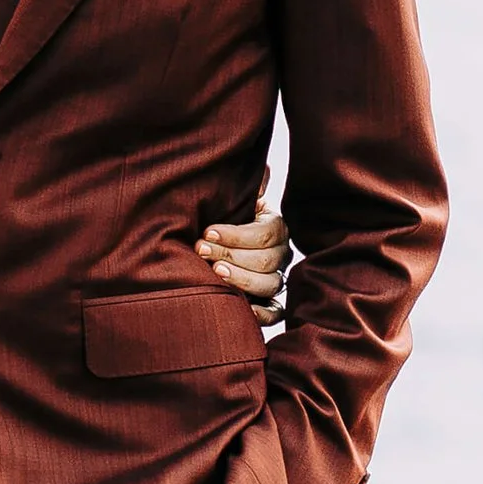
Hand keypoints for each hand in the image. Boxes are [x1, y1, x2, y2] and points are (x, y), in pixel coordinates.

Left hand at [196, 180, 288, 322]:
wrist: (211, 249)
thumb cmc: (220, 222)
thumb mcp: (232, 202)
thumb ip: (246, 188)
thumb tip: (265, 170)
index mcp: (275, 227)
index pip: (265, 232)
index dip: (236, 234)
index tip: (208, 232)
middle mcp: (281, 254)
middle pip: (266, 259)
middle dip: (232, 254)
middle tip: (201, 251)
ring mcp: (277, 279)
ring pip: (270, 283)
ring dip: (241, 279)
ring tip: (214, 273)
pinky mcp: (271, 304)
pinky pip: (276, 312)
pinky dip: (263, 314)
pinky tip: (243, 310)